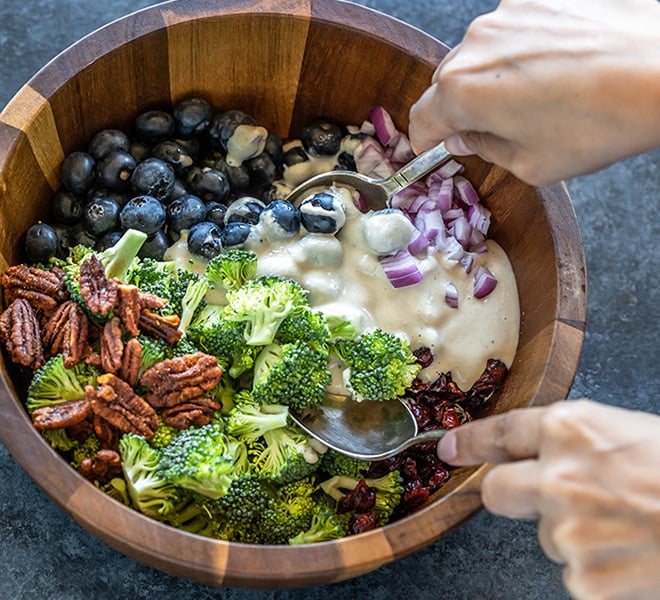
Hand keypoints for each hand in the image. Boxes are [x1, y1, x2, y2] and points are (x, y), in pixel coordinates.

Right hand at [409, 0, 659, 184]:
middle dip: (462, 108)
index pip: (422, 119)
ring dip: (493, 77)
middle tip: (496, 128)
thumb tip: (464, 138)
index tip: (434, 146)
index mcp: (464, 91)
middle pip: (448, 83)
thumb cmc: (600, 124)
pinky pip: (513, 29)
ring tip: (538, 95)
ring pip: (480, 54)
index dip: (426, 139)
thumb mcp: (532, 164)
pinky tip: (557, 66)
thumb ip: (484, 150)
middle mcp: (475, 44)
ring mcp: (507, 12)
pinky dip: (523, 51)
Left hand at [437, 400, 659, 599]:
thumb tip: (543, 456)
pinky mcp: (584, 580)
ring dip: (575, 535)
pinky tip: (633, 556)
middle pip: (495, 490)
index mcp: (569, 430)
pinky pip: (577, 574)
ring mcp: (567, 531)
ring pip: (547, 537)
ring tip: (627, 527)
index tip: (449, 450)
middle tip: (542, 499)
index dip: (470, 442)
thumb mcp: (627, 434)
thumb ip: (576, 443)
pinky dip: (599, 570)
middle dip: (505, 493)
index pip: (500, 432)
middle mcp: (557, 476)